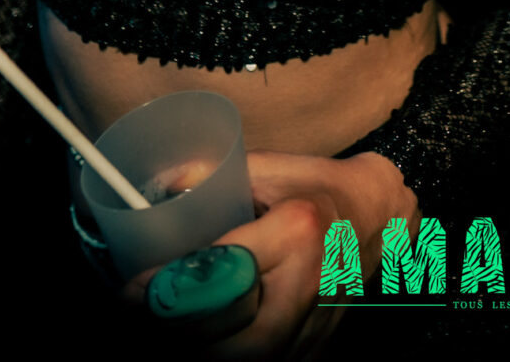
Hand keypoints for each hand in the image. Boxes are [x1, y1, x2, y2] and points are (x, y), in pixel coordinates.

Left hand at [120, 152, 412, 358]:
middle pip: (244, 343)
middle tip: (148, 324)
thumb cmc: (317, 186)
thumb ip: (210, 174)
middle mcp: (310, 283)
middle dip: (189, 341)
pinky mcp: (318, 344)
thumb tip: (155, 189)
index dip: (171, 289)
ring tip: (171, 334)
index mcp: (296, 231)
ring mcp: (318, 321)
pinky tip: (209, 344)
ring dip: (210, 354)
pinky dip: (236, 360)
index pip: (223, 271)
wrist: (377, 215)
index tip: (132, 292)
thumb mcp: (266, 166)